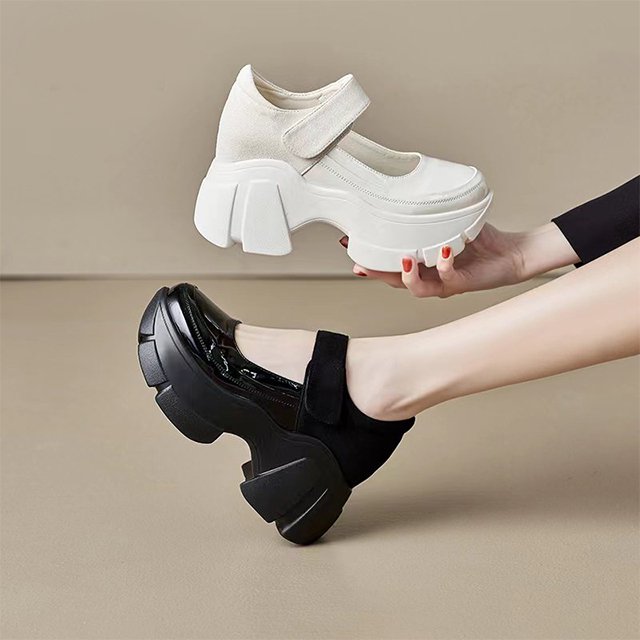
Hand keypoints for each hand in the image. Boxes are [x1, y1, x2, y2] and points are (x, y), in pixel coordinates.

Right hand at [340, 223, 577, 297]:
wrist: (511, 254)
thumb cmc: (478, 239)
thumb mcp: (448, 222)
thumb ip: (430, 215)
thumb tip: (411, 189)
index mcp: (420, 265)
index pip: (388, 264)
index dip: (368, 256)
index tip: (349, 243)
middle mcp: (427, 277)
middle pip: (394, 281)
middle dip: (376, 272)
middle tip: (360, 261)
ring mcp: (444, 283)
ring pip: (416, 288)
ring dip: (406, 275)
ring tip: (404, 257)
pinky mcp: (463, 283)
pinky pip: (448, 278)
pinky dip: (444, 264)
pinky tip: (444, 250)